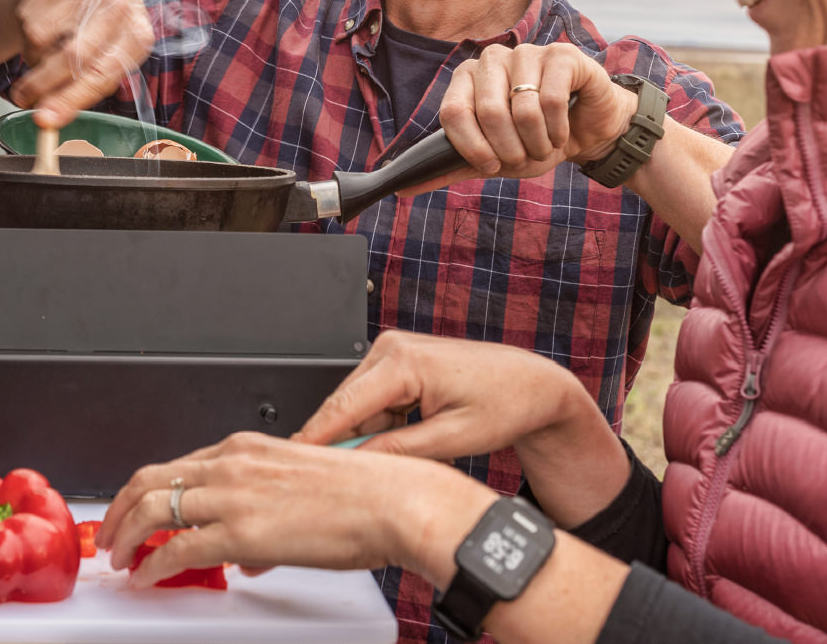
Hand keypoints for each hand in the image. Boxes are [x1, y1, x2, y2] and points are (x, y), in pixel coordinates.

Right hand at [6, 0, 153, 127]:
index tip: (45, 120)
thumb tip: (47, 117)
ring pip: (41, 37)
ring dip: (33, 58)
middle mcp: (119, 6)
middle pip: (71, 55)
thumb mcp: (107, 60)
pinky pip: (28, 17)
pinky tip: (42, 33)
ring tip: (42, 59)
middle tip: (23, 100)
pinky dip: (27, 36)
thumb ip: (83, 90)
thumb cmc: (104, 35)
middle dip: (41, 85)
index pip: (101, 74)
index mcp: (138, 35)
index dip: (70, 100)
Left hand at [94, 432, 495, 587]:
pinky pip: (177, 548)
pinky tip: (147, 576)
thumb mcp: (300, 483)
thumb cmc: (365, 493)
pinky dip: (152, 564)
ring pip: (151, 509)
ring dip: (125, 536)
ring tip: (119, 557)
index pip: (177, 464)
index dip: (147, 489)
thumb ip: (264, 506)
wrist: (393, 502)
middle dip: (119, 509)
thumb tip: (247, 551)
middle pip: (150, 479)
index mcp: (247, 447)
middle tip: (108, 533)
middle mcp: (232, 464)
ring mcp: (233, 496)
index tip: (136, 508)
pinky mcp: (241, 533)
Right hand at [292, 330, 631, 526]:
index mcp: (405, 362)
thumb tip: (355, 465)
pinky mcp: (398, 359)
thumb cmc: (505, 403)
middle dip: (343, 442)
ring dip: (366, 433)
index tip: (294, 463)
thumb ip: (398, 452)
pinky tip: (404, 437)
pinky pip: (372, 398)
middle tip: (344, 480)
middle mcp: (392, 347)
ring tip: (399, 454)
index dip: (315, 438)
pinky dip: (379, 422)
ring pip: (356, 404)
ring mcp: (393, 350)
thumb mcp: (452, 438)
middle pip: (345, 406)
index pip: (343, 407)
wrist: (532, 384)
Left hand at [411, 43, 636, 193]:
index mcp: (466, 78)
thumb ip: (449, 168)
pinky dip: (558, 129)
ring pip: (522, 108)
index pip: (453, 112)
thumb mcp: (489, 159)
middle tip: (524, 156)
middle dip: (509, 149)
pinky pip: (552, 99)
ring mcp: (527, 52)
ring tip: (544, 144)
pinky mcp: (561, 54)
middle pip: (487, 111)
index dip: (471, 147)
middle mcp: (492, 59)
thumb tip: (403, 188)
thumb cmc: (532, 141)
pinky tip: (562, 132)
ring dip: (537, 142)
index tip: (490, 164)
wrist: (583, 132)